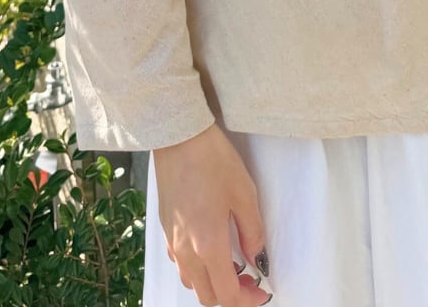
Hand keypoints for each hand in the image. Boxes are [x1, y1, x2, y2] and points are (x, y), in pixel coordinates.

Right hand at [153, 122, 272, 305]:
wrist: (178, 137)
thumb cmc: (212, 160)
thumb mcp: (244, 193)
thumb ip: (252, 231)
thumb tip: (256, 256)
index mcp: (209, 245)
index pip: (228, 295)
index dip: (248, 300)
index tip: (261, 291)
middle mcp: (186, 251)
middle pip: (208, 296)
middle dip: (231, 295)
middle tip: (250, 278)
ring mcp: (172, 241)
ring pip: (192, 282)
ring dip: (212, 283)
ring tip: (231, 263)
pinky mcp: (165, 229)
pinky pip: (180, 264)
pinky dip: (197, 268)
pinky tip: (209, 247)